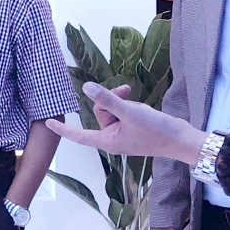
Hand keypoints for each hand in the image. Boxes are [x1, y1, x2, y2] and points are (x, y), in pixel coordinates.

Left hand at [46, 83, 203, 162]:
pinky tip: (145, 112)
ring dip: (125, 104)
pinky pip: (125, 111)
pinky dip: (132, 107)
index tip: (47, 123)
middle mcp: (113, 138)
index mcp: (108, 141)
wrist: (182, 139)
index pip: (79, 135)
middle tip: (127, 94)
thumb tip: (87, 88)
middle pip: (101, 112)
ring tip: (141, 111)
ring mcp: (123, 133)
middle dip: (112, 100)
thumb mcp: (130, 112)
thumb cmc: (157, 131)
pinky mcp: (133, 127)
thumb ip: (108, 100)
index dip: (63, 129)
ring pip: (114, 109)